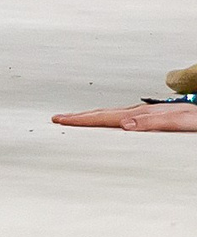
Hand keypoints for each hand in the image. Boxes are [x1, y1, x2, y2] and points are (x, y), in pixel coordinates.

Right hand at [54, 101, 196, 131]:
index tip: (61, 121)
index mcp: (142, 114)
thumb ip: (152, 123)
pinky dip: (108, 120)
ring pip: (111, 115)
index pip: (105, 117)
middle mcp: (141, 112)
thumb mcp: (178, 121)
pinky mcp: (152, 118)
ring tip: (76, 119)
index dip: (82, 120)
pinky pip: (122, 118)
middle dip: (79, 117)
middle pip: (104, 114)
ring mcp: (145, 114)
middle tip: (59, 119)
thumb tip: (124, 124)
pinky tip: (108, 123)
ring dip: (92, 117)